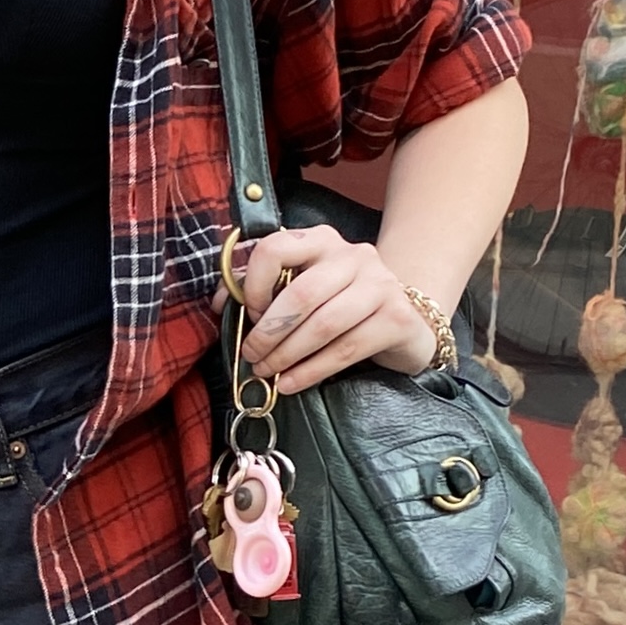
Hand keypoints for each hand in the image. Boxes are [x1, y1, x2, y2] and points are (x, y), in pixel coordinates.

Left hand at [227, 227, 436, 390]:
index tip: (248, 313)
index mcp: (321, 240)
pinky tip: (291, 383)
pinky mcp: (396, 318)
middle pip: (301, 294)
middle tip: (251, 355)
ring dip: (288, 354)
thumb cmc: (341, 304)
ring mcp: (380, 285)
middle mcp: (353, 255)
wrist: (406, 318)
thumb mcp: (304, 287)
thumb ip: (263, 289)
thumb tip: (219, 303)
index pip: (276, 247)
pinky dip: (311, 371)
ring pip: (324, 324)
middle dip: (269, 331)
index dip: (254, 284)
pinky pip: (346, 349)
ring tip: (267, 371)